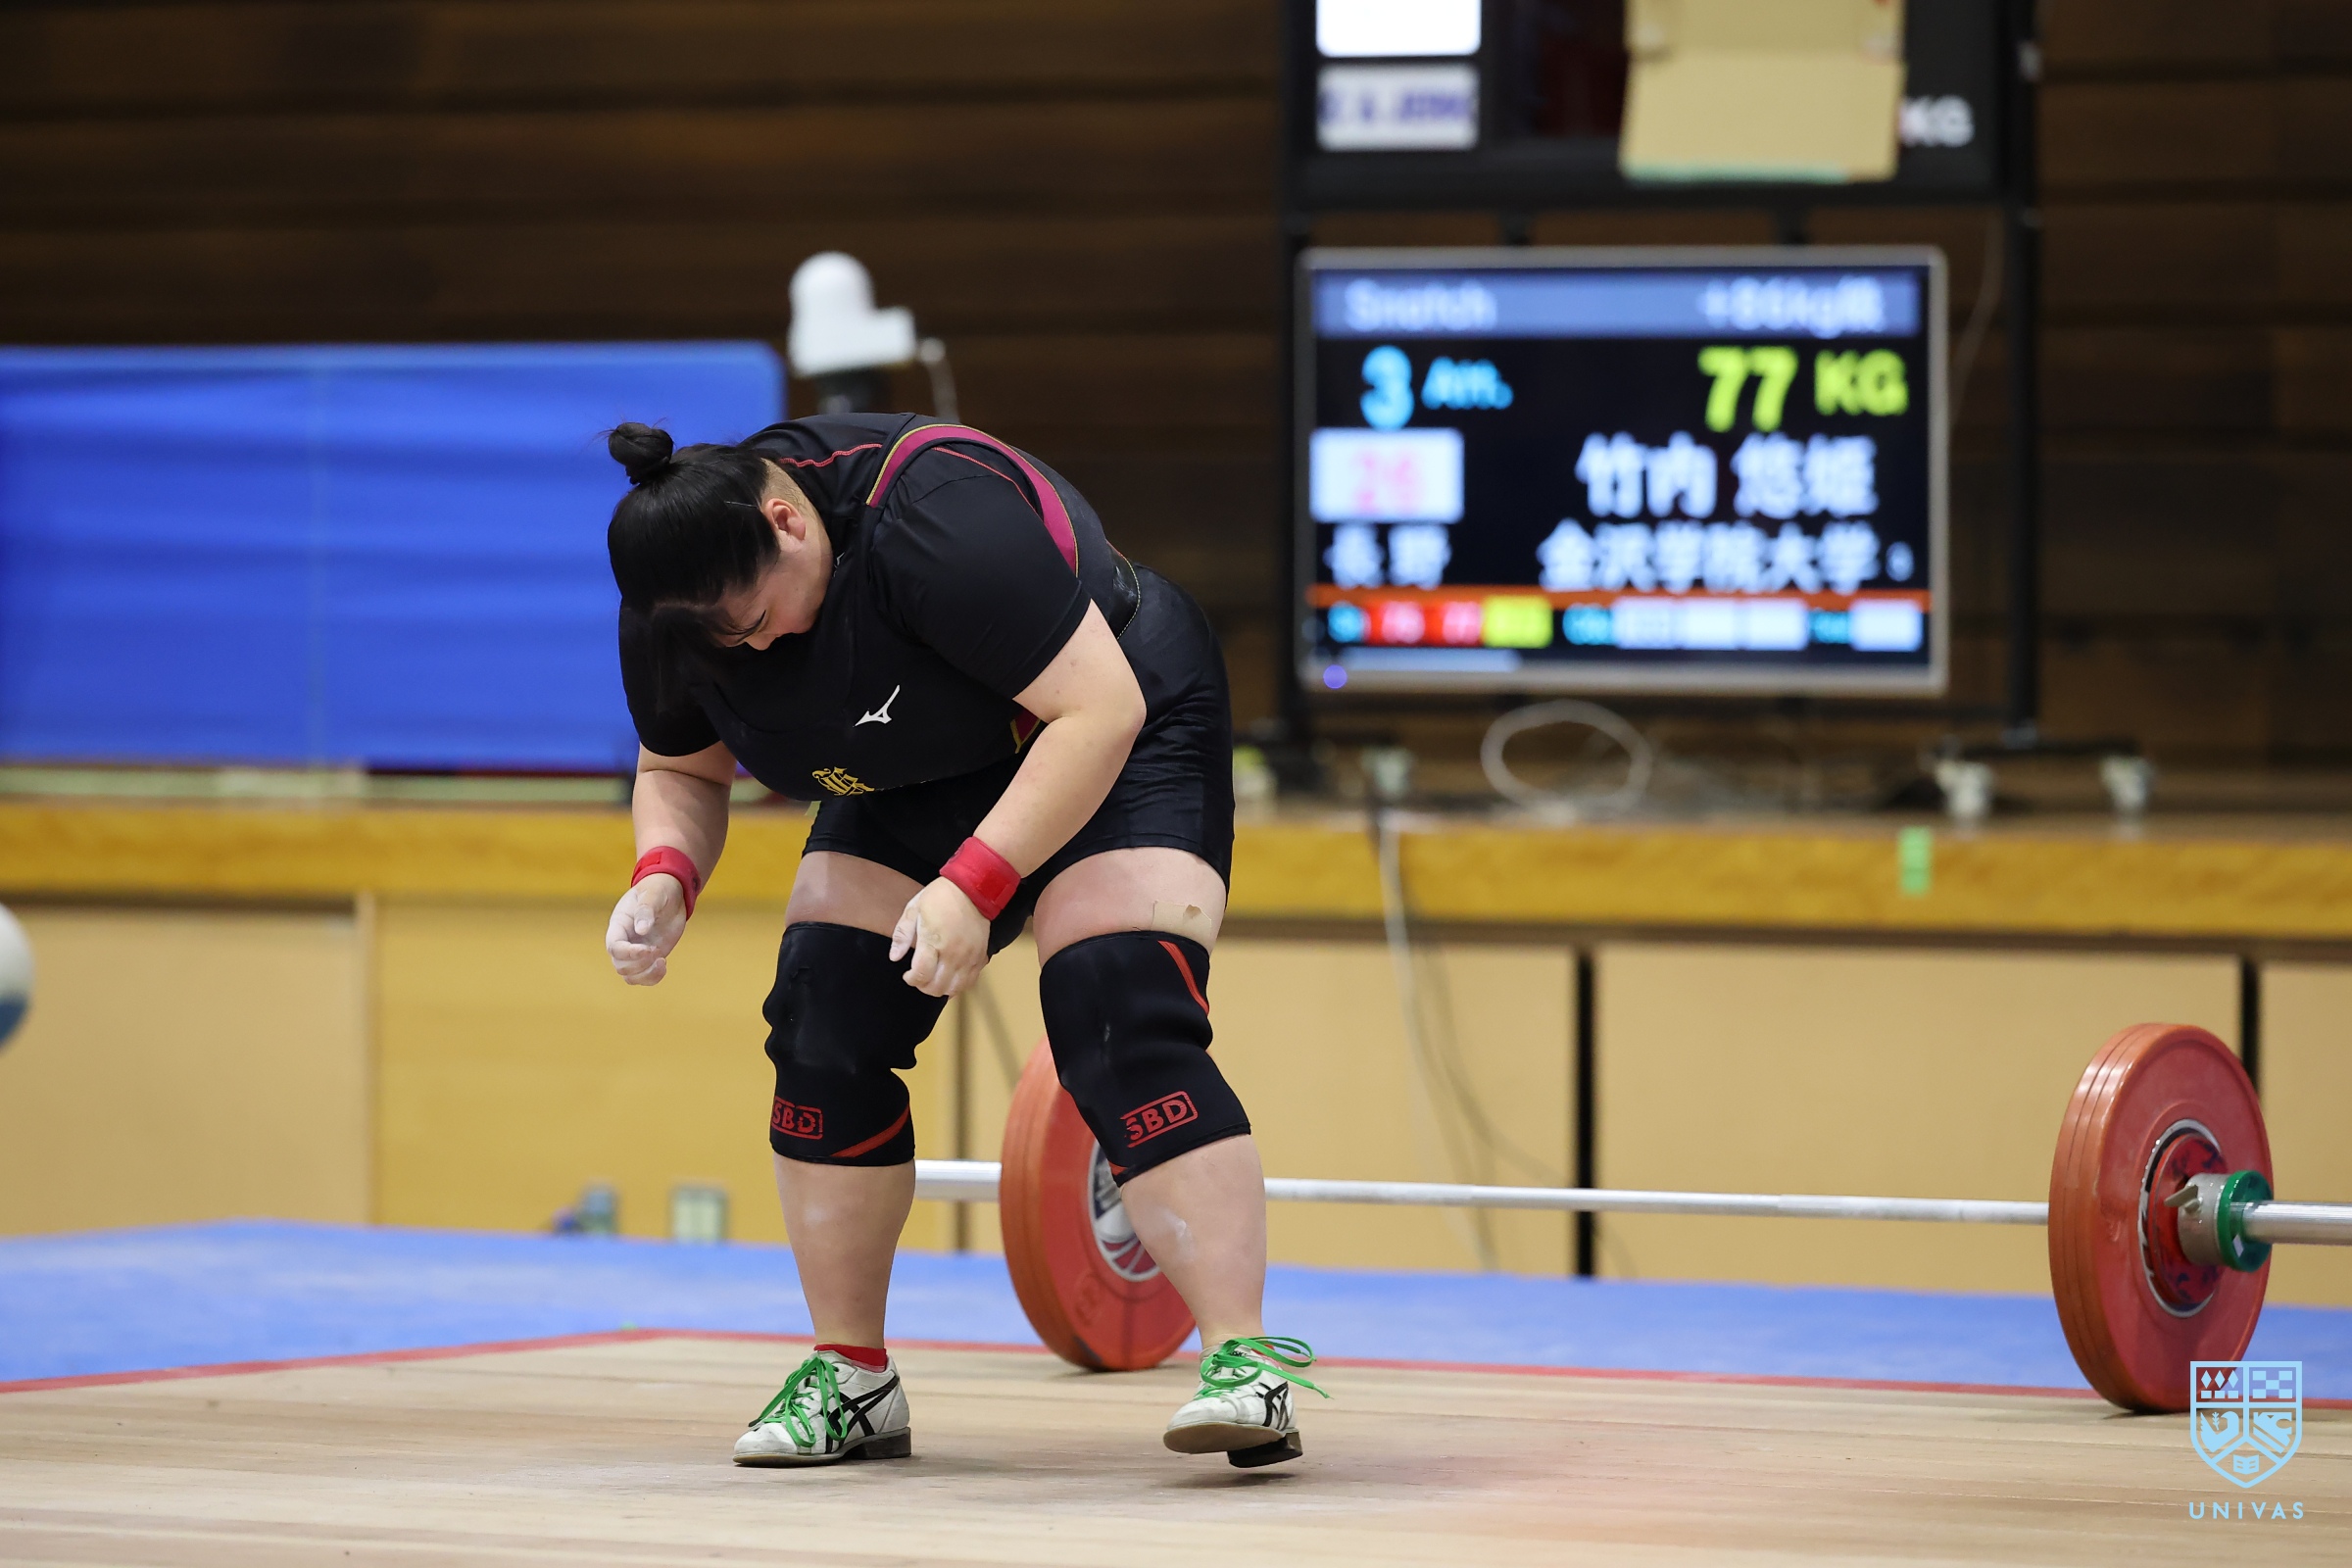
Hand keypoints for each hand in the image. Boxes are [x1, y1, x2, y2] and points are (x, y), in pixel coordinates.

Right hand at [606, 874, 688, 985]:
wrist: (669, 894)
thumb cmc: (658, 890)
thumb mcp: (653, 894)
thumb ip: (646, 909)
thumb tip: (641, 930)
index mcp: (619, 924)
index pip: (614, 946)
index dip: (628, 952)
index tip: (648, 949)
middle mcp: (625, 941)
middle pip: (620, 965)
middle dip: (640, 964)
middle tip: (657, 950)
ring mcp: (636, 951)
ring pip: (630, 976)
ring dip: (646, 974)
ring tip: (662, 960)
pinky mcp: (649, 957)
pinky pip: (644, 977)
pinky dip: (653, 977)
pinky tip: (663, 965)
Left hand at [890, 878, 989, 997]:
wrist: (972, 888)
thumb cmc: (940, 897)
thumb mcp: (914, 909)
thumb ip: (902, 935)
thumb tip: (894, 957)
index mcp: (933, 940)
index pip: (921, 974)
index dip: (911, 979)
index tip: (907, 975)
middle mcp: (952, 953)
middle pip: (937, 987)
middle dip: (923, 986)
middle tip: (920, 977)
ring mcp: (968, 957)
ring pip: (955, 988)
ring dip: (941, 988)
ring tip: (935, 978)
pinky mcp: (980, 956)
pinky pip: (970, 981)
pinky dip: (959, 984)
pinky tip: (950, 976)